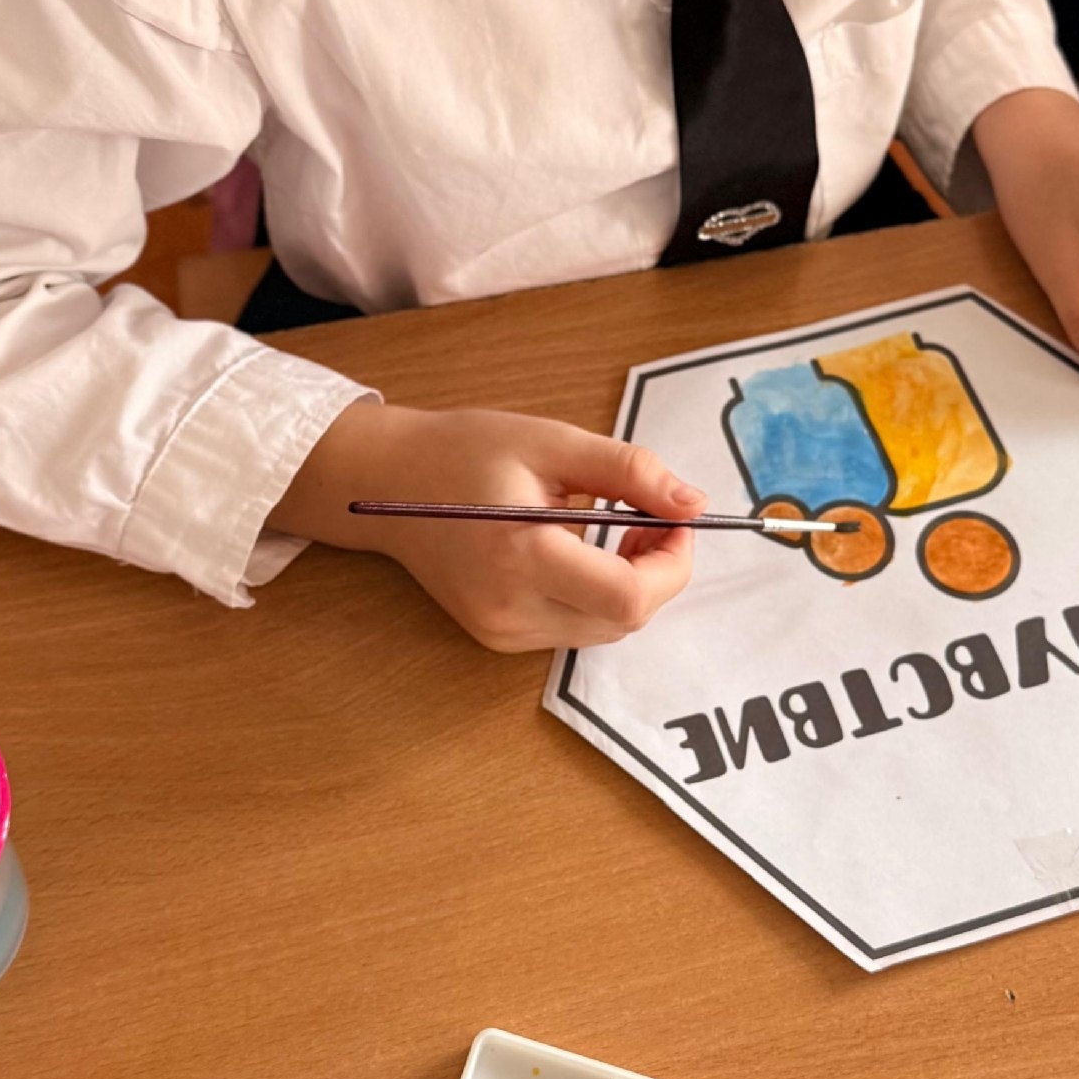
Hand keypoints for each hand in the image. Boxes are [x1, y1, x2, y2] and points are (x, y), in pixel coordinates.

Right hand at [271, 398, 700, 652]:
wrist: (385, 482)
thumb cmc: (464, 451)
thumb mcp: (553, 442)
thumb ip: (630, 472)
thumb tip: (693, 504)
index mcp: (522, 556)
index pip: (629, 596)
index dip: (672, 563)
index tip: (678, 519)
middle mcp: (510, 609)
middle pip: (624, 621)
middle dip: (658, 573)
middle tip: (653, 518)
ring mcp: (500, 631)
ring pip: (604, 629)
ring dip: (632, 586)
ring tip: (620, 529)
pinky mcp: (496, 637)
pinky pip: (574, 628)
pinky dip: (598, 596)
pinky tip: (585, 553)